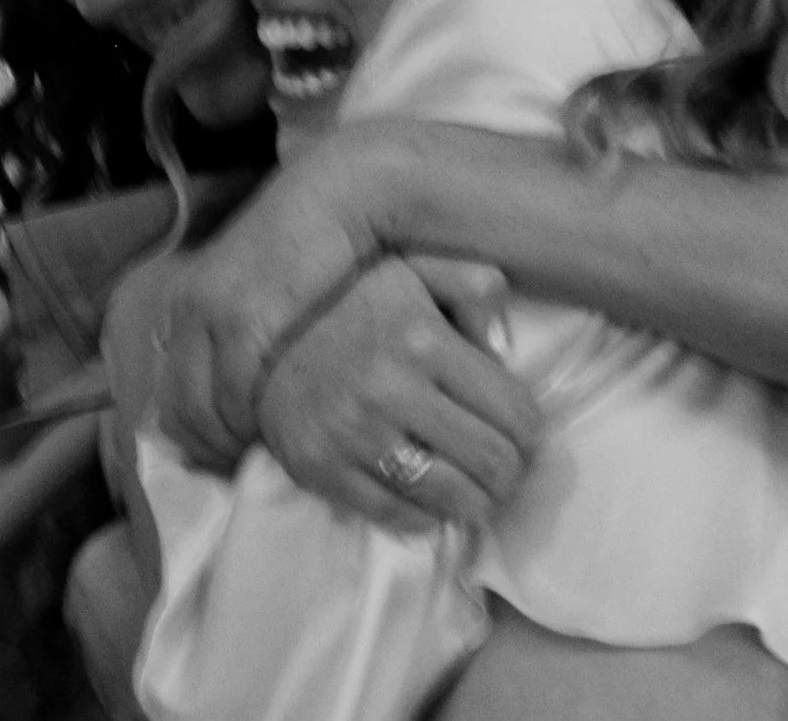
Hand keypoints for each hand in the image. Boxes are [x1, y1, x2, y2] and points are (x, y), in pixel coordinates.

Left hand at [152, 139, 392, 468]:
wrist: (343, 195)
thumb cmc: (323, 244)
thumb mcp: (272, 289)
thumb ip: (254, 331)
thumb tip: (249, 383)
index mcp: (190, 303)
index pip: (172, 396)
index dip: (197, 442)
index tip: (230, 465)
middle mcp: (188, 310)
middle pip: (178, 412)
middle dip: (210, 454)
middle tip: (248, 477)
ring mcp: (209, 315)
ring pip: (203, 411)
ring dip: (233, 446)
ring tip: (270, 466)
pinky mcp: (241, 319)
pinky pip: (234, 395)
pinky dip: (253, 427)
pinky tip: (283, 440)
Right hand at [255, 259, 541, 531]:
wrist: (258, 337)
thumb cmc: (350, 304)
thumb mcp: (414, 270)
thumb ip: (472, 285)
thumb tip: (507, 344)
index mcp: (423, 338)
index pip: (514, 412)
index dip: (529, 432)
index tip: (522, 434)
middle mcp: (391, 389)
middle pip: (491, 461)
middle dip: (510, 472)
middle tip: (503, 468)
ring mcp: (355, 435)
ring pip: (453, 497)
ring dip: (477, 502)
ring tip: (477, 492)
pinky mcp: (323, 470)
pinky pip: (399, 516)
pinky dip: (427, 518)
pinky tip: (431, 501)